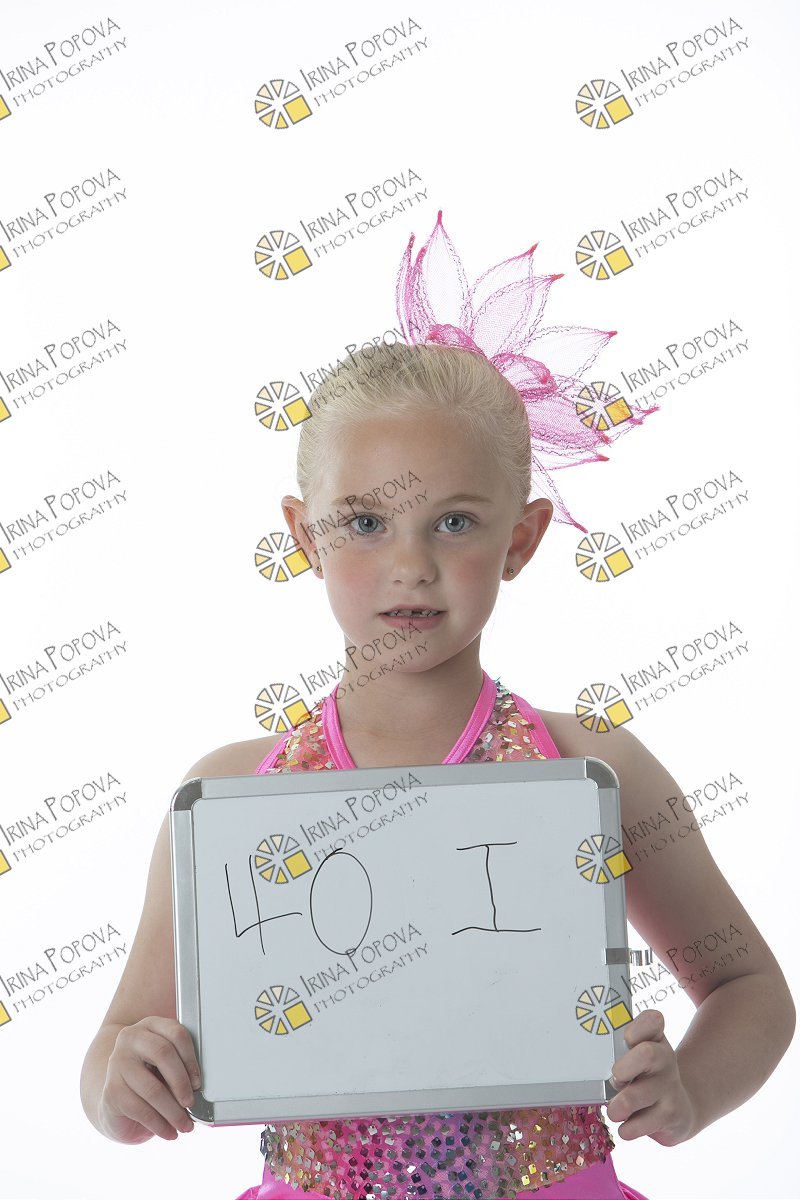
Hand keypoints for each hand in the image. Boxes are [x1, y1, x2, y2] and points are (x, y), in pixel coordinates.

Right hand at [100, 1016, 201, 1143]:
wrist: (115, 1099)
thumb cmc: (150, 1078)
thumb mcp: (165, 1066)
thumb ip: (180, 1067)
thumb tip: (199, 1089)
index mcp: (150, 1025)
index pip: (176, 1034)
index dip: (191, 1059)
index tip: (198, 1081)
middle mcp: (130, 1038)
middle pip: (163, 1054)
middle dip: (182, 1083)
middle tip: (192, 1103)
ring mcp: (117, 1063)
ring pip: (153, 1087)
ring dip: (174, 1112)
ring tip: (184, 1125)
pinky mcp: (111, 1090)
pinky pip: (141, 1109)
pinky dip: (160, 1125)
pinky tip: (169, 1133)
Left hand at [605, 1009, 696, 1145]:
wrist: (678, 1110)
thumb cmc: (644, 1075)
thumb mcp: (634, 1057)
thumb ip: (614, 1047)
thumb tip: (577, 1048)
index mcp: (654, 1038)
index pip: (652, 1020)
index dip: (638, 1027)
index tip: (626, 1038)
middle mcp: (665, 1059)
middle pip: (647, 1054)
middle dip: (625, 1068)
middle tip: (614, 1079)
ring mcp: (670, 1086)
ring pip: (642, 1094)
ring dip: (621, 1104)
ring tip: (613, 1110)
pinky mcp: (672, 1114)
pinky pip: (645, 1123)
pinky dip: (629, 1128)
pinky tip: (625, 1127)